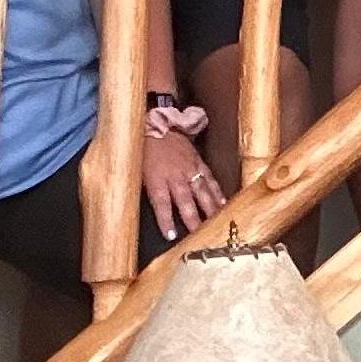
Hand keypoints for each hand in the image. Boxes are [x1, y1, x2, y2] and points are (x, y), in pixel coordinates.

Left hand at [140, 117, 225, 241]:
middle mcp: (175, 176)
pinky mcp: (198, 162)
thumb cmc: (143, 153)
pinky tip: (223, 203)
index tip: (171, 235)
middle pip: (185, 201)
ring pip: (201, 191)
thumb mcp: (137, 174)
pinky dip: (217, 191)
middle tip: (200, 235)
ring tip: (217, 223)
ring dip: (209, 209)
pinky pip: (209, 178)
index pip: (162, 204)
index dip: (166, 220)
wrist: (155, 126)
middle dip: (193, 219)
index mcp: (157, 180)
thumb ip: (145, 193)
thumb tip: (140, 213)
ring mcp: (189, 168)